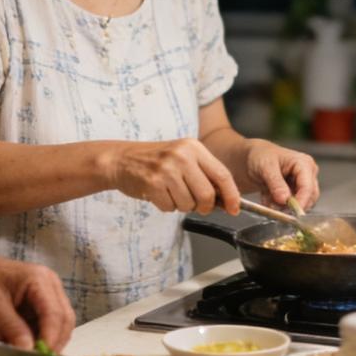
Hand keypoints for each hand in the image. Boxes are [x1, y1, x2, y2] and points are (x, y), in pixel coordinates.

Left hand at [0, 248, 74, 350]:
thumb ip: (11, 327)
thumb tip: (28, 351)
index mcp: (39, 279)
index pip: (55, 314)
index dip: (50, 338)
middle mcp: (50, 285)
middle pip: (65, 321)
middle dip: (53, 344)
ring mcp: (49, 295)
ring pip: (60, 326)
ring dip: (48, 344)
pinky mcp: (42, 306)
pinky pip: (49, 327)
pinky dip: (40, 340)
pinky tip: (25, 349)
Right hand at [108, 139, 240, 214]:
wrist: (121, 159)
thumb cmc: (155, 161)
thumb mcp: (183, 157)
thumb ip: (204, 173)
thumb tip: (227, 199)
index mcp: (193, 147)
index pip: (222, 174)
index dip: (232, 195)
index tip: (235, 208)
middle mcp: (181, 156)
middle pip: (207, 195)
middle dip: (204, 206)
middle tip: (196, 204)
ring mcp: (166, 169)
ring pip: (189, 204)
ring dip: (182, 206)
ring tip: (171, 192)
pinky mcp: (153, 184)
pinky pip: (170, 208)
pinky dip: (166, 206)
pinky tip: (159, 193)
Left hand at [244, 140, 319, 209]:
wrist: (252, 159)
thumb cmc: (261, 156)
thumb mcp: (265, 167)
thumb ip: (276, 183)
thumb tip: (285, 199)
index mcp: (304, 164)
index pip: (308, 187)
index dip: (301, 201)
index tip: (292, 213)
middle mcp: (307, 174)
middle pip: (308, 198)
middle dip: (290, 205)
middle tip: (273, 205)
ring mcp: (302, 185)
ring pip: (300, 205)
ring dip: (282, 206)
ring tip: (267, 197)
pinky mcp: (295, 193)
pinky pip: (291, 207)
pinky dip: (278, 206)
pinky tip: (267, 197)